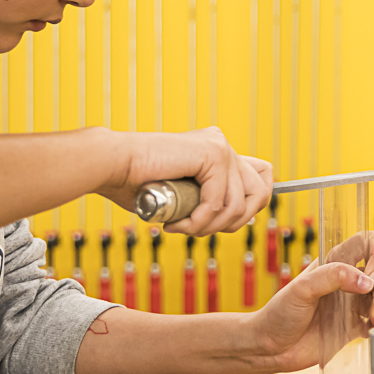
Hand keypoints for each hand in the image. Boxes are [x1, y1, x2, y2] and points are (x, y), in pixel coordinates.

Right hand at [96, 128, 272, 236]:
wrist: (112, 165)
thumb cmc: (136, 183)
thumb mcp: (181, 195)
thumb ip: (205, 200)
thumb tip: (233, 219)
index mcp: (217, 151)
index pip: (262, 178)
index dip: (251, 206)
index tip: (222, 223)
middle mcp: (223, 145)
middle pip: (260, 193)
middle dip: (234, 222)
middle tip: (197, 229)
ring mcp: (220, 147)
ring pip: (238, 204)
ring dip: (209, 227)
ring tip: (182, 228)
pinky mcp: (212, 154)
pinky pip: (218, 202)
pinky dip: (198, 221)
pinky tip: (176, 224)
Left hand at [237, 230, 373, 373]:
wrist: (270, 347)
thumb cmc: (279, 314)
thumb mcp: (301, 289)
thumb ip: (333, 277)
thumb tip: (367, 282)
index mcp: (336, 262)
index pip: (369, 242)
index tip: (372, 274)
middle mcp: (348, 279)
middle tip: (373, 312)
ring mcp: (352, 303)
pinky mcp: (354, 325)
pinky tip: (371, 332)